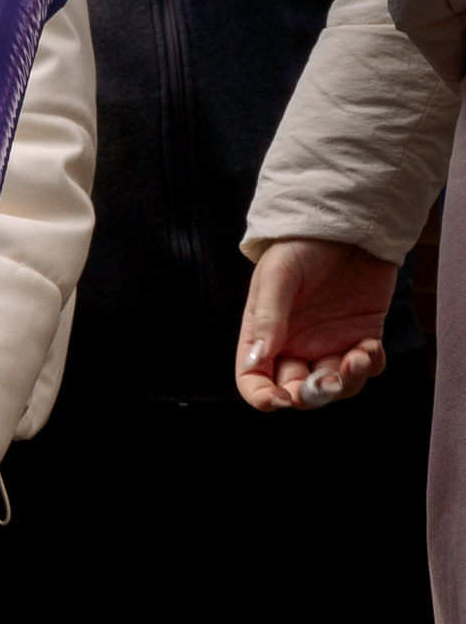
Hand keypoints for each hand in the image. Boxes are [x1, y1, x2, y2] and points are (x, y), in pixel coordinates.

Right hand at [237, 237, 398, 411]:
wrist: (346, 224)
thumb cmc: (302, 246)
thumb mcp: (277, 277)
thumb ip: (268, 318)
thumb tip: (257, 359)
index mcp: (264, 337)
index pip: (254, 379)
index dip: (262, 396)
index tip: (278, 400)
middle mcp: (294, 346)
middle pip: (297, 390)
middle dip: (311, 394)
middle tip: (327, 382)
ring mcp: (330, 343)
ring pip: (335, 385)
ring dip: (345, 383)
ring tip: (357, 357)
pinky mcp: (362, 335)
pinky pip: (367, 366)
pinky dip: (370, 365)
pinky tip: (370, 346)